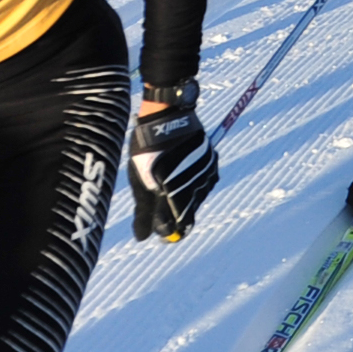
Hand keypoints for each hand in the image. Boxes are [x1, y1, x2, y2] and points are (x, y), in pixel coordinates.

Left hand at [127, 89, 215, 241]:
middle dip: (176, 216)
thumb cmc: (147, 148)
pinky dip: (194, 185)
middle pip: (189, 212)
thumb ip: (143, 211)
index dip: (168, 232)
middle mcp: (195, 184)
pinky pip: (205, 182)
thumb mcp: (139, 180)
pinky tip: (181, 177)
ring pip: (197, 197)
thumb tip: (143, 238)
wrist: (168, 113)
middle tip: (162, 214)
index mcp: (175, 191)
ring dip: (185, 199)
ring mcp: (206, 172)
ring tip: (169, 188)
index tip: (160, 235)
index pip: (176, 224)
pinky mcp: (212, 162)